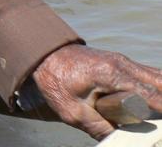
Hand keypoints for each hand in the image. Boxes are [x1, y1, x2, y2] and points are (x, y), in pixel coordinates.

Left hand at [29, 43, 161, 139]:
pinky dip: (156, 89)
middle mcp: (123, 64)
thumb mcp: (73, 111)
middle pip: (160, 82)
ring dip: (161, 94)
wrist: (43, 55)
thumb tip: (121, 144)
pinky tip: (155, 105)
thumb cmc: (55, 81)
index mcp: (113, 74)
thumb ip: (100, 129)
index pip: (153, 94)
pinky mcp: (121, 64)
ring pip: (157, 77)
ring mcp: (123, 62)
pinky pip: (147, 76)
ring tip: (158, 117)